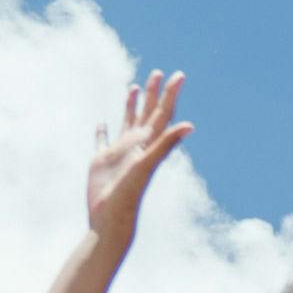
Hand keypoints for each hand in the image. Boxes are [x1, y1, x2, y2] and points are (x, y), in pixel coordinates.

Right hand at [88, 71, 191, 238]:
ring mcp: (119, 153)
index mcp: (148, 144)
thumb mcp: (147, 164)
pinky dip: (103, 131)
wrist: (111, 219)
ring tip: (134, 87)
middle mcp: (136, 146)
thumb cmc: (129, 194)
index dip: (171, 95)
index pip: (163, 114)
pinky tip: (102, 123)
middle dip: (153, 94)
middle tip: (158, 73)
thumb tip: (190, 125)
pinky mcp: (102, 161)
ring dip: (132, 106)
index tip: (179, 75)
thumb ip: (166, 143)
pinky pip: (103, 141)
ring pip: (127, 123)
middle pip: (147, 114)